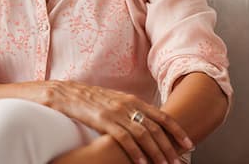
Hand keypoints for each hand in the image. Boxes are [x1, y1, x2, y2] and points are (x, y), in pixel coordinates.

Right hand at [23, 80, 192, 163]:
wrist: (61, 92)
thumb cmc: (85, 98)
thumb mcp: (111, 100)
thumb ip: (127, 109)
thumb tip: (143, 121)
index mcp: (130, 99)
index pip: (160, 115)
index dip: (176, 130)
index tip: (188, 143)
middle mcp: (126, 104)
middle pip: (155, 127)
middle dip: (169, 146)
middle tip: (178, 161)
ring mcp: (115, 112)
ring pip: (143, 134)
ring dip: (156, 152)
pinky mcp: (102, 120)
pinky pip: (124, 139)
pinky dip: (135, 152)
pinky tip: (141, 163)